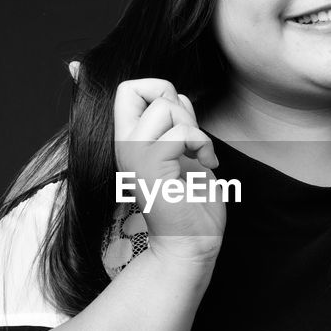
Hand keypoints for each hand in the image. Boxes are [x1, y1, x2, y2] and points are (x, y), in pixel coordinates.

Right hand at [111, 76, 225, 266]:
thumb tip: (174, 96)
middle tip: (186, 135)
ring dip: (193, 127)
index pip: (125, 89)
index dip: (154, 88)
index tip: (177, 118)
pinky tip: (205, 164)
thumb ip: (174, 122)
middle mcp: (125, 145)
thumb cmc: (190, 202)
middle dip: (172, 100)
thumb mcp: (181, 150)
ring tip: (196, 153)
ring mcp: (134, 155)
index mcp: (129, 140)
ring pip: (164, 106)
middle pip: (133, 87)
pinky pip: (181, 132)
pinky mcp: (152, 167)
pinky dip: (202, 145)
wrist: (190, 243)